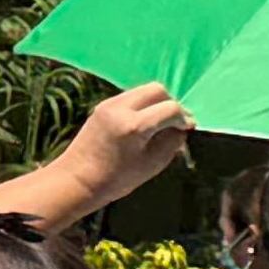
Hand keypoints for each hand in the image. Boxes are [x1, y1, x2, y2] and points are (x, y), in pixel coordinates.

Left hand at [58, 83, 191, 207]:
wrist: (79, 178)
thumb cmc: (118, 179)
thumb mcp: (153, 164)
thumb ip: (172, 143)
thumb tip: (182, 129)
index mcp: (135, 126)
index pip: (170, 108)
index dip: (184, 118)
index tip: (188, 129)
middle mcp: (121, 108)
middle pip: (157, 90)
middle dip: (171, 104)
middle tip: (176, 123)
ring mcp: (109, 104)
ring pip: (143, 91)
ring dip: (157, 103)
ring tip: (161, 124)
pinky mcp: (103, 105)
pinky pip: (131, 97)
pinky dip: (143, 106)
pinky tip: (145, 124)